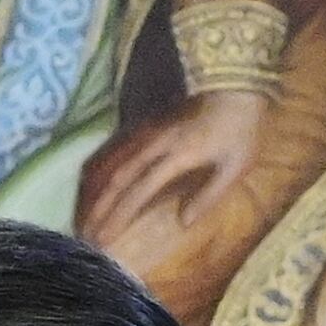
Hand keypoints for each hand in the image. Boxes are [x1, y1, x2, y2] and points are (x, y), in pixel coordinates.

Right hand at [79, 90, 270, 247]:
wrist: (233, 87)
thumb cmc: (240, 131)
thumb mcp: (234, 167)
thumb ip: (208, 196)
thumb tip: (182, 222)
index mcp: (176, 156)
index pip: (139, 190)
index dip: (119, 215)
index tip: (105, 238)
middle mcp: (154, 144)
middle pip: (117, 179)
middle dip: (99, 209)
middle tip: (86, 236)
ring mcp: (147, 134)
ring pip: (112, 165)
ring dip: (96, 193)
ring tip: (85, 218)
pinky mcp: (146, 129)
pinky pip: (116, 154)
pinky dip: (102, 174)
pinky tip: (94, 190)